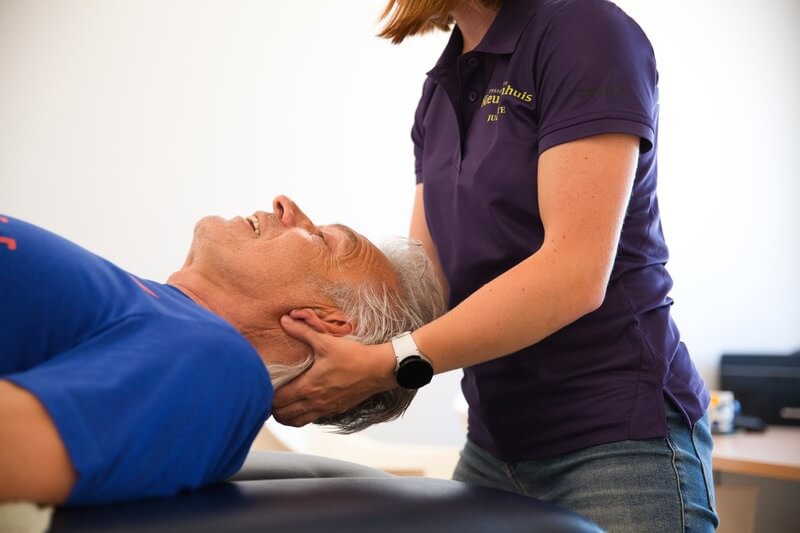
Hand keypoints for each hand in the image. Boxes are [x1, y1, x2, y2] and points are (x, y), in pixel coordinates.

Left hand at [272, 309, 395, 426]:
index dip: (267, 397)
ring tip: (283, 404)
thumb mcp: (325, 341)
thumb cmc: (354, 356)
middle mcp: (315, 402)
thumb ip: (302, 332)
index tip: (264, 388)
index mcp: (309, 386)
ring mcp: (325, 408)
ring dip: (286, 415)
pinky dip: (302, 416)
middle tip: (270, 396)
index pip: (278, 401)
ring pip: (296, 422)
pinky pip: (311, 420)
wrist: (378, 369)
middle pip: (283, 416)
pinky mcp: (335, 410)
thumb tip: (285, 321)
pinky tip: (303, 403)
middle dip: (273, 408)